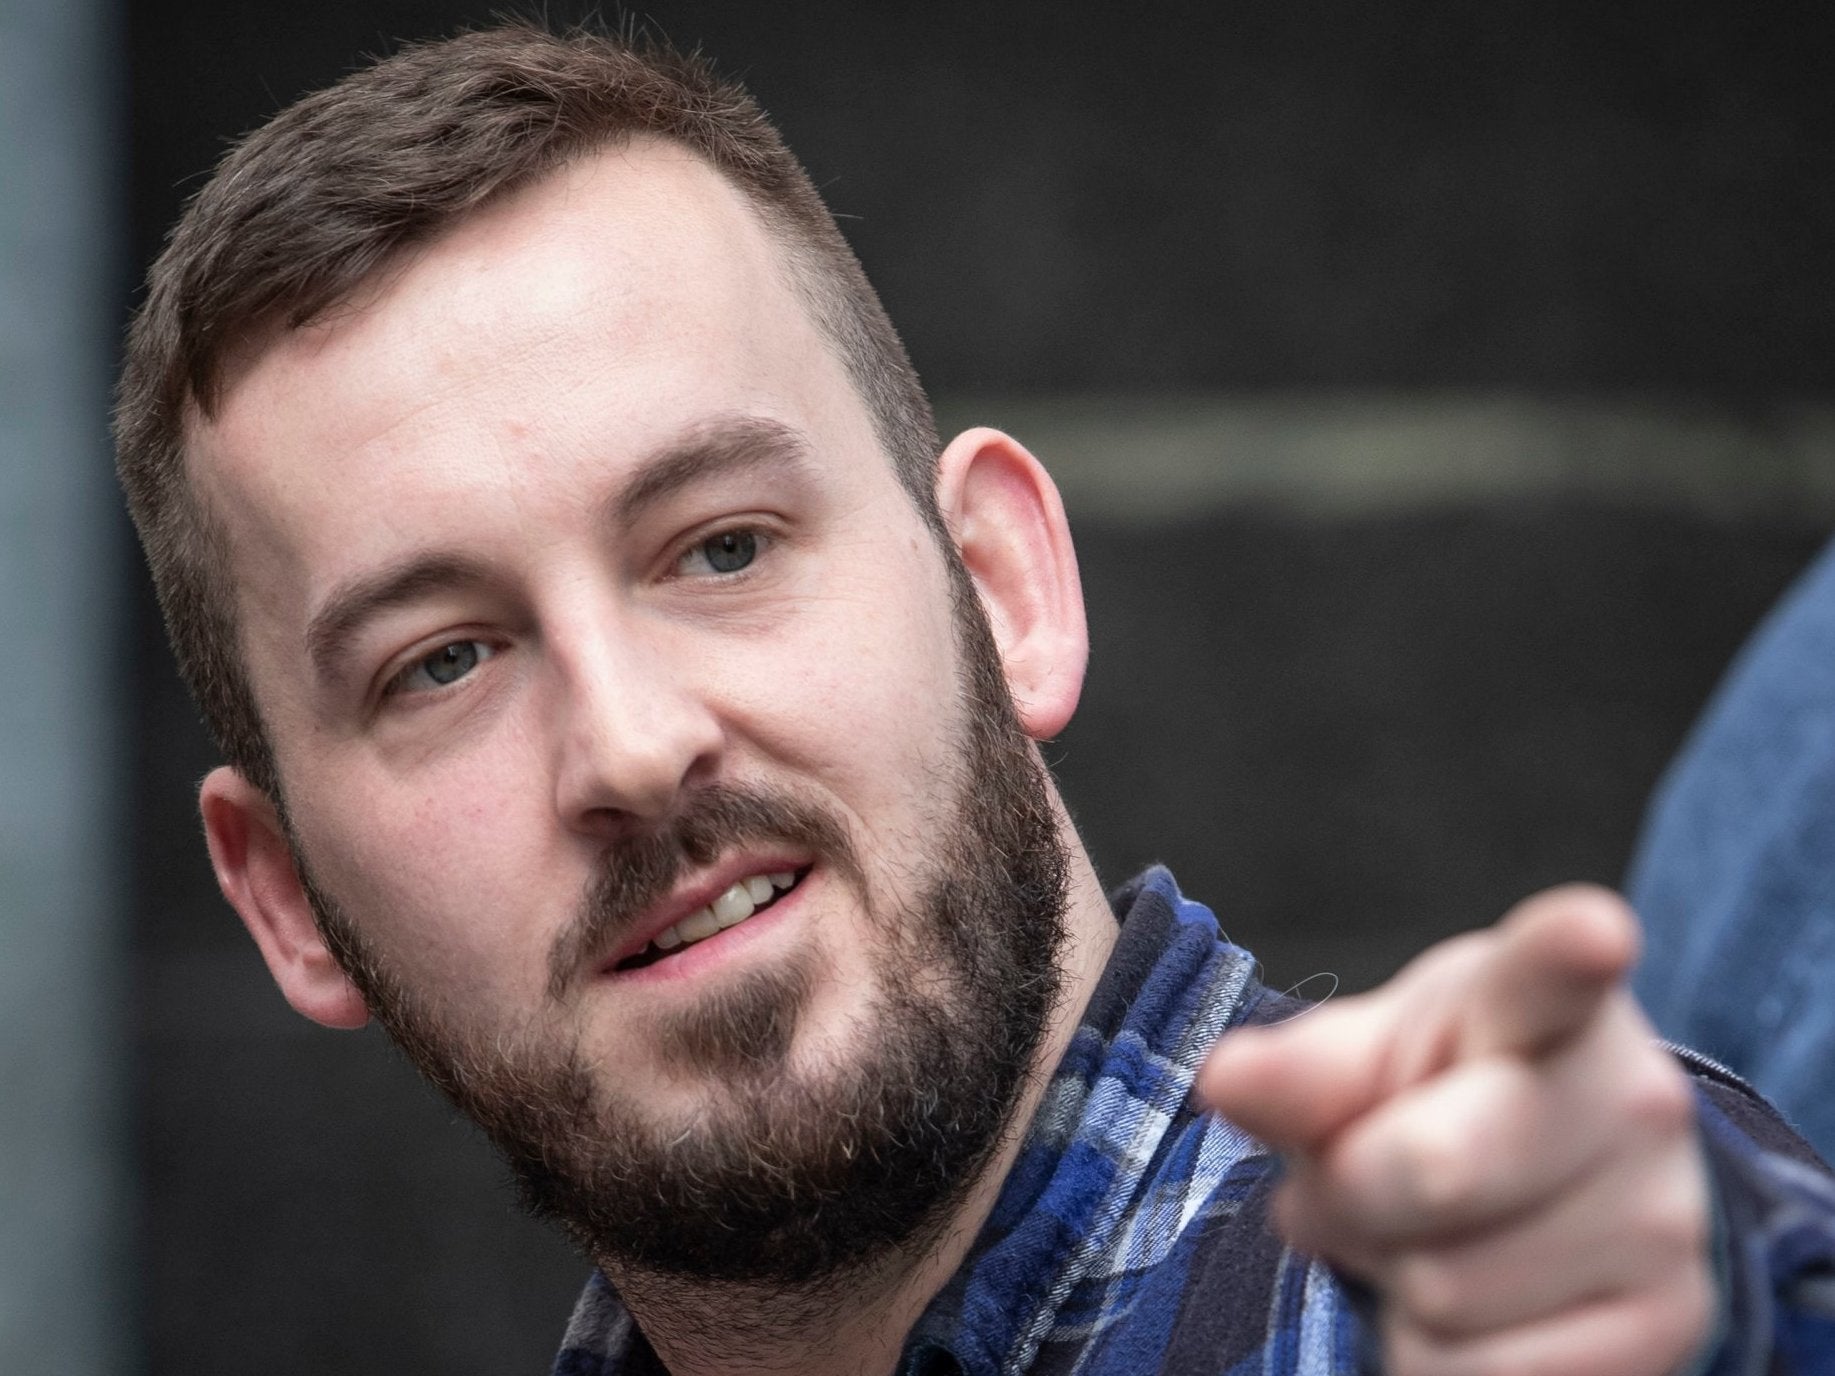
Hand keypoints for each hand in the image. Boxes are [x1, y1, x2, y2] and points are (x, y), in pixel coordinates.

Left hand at [1196, 886, 1712, 1375]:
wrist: (1553, 1177)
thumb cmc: (1441, 1089)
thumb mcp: (1365, 1056)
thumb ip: (1299, 1068)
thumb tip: (1224, 1081)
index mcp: (1542, 996)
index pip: (1552, 972)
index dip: (1572, 949)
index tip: (1592, 933)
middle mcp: (1631, 1096)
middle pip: (1432, 1171)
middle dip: (1350, 1189)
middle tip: (1351, 1174)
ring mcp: (1664, 1217)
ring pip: (1446, 1294)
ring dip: (1394, 1278)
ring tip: (1422, 1232)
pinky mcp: (1670, 1324)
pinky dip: (1434, 1353)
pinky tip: (1469, 1301)